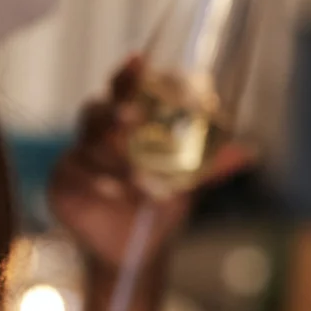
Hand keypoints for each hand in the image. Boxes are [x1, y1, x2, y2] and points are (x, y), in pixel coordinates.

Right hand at [47, 58, 256, 272]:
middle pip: (98, 109)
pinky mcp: (62, 182)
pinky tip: (112, 191)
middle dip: (114, 112)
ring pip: (88, 143)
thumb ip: (210, 166)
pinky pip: (75, 175)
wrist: (131, 250)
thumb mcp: (187, 183)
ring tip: (137, 177)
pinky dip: (96, 182)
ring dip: (113, 157)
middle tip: (132, 119)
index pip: (125, 88)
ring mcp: (78, 156)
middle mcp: (99, 133)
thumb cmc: (157, 202)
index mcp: (128, 122)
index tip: (139, 60)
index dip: (128, 73)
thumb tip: (248, 152)